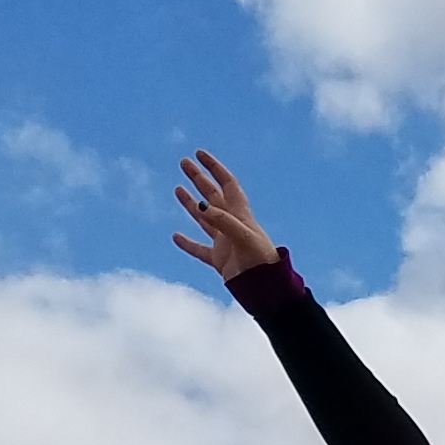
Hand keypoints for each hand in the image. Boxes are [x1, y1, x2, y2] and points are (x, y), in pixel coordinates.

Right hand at [171, 150, 276, 279]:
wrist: (268, 289)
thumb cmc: (262, 261)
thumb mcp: (243, 237)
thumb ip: (223, 220)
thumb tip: (201, 205)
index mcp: (241, 214)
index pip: (226, 183)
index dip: (214, 167)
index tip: (199, 154)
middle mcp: (232, 224)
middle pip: (212, 195)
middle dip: (199, 178)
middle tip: (184, 162)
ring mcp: (225, 242)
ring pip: (204, 218)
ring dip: (191, 203)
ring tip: (177, 189)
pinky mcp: (220, 260)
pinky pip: (200, 249)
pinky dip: (187, 243)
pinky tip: (175, 236)